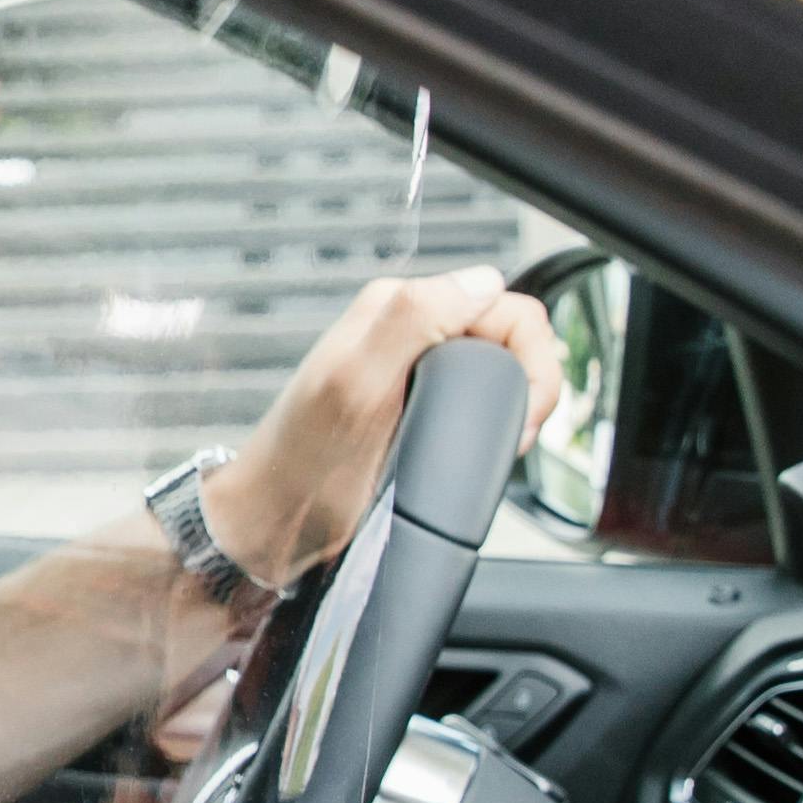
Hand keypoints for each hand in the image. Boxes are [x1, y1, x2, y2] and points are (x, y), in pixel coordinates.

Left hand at [200, 271, 565, 587]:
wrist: (273, 521)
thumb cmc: (303, 462)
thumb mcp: (356, 382)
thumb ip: (415, 318)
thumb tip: (484, 280)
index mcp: (398, 308)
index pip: (505, 306)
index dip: (529, 360)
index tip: (520, 414)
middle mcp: (408, 331)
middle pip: (510, 338)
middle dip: (527, 387)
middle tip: (508, 438)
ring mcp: (414, 370)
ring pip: (500, 371)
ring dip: (512, 409)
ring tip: (491, 449)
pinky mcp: (418, 406)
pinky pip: (479, 400)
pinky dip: (492, 425)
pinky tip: (473, 451)